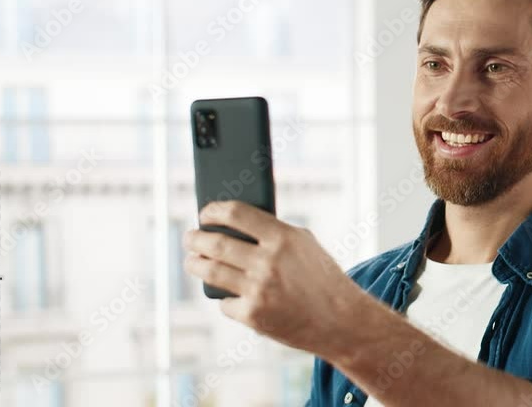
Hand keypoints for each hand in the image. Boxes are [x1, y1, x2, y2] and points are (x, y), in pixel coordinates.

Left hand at [183, 200, 361, 355]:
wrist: (340, 320)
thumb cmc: (322, 277)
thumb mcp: (304, 243)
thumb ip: (273, 231)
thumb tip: (234, 223)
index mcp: (282, 238)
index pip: (235, 214)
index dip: (213, 211)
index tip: (205, 214)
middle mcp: (268, 262)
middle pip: (215, 243)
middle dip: (195, 239)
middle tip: (191, 238)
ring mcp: (259, 290)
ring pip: (210, 271)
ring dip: (195, 264)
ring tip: (193, 260)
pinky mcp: (253, 315)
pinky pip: (224, 302)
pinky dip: (225, 297)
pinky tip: (227, 293)